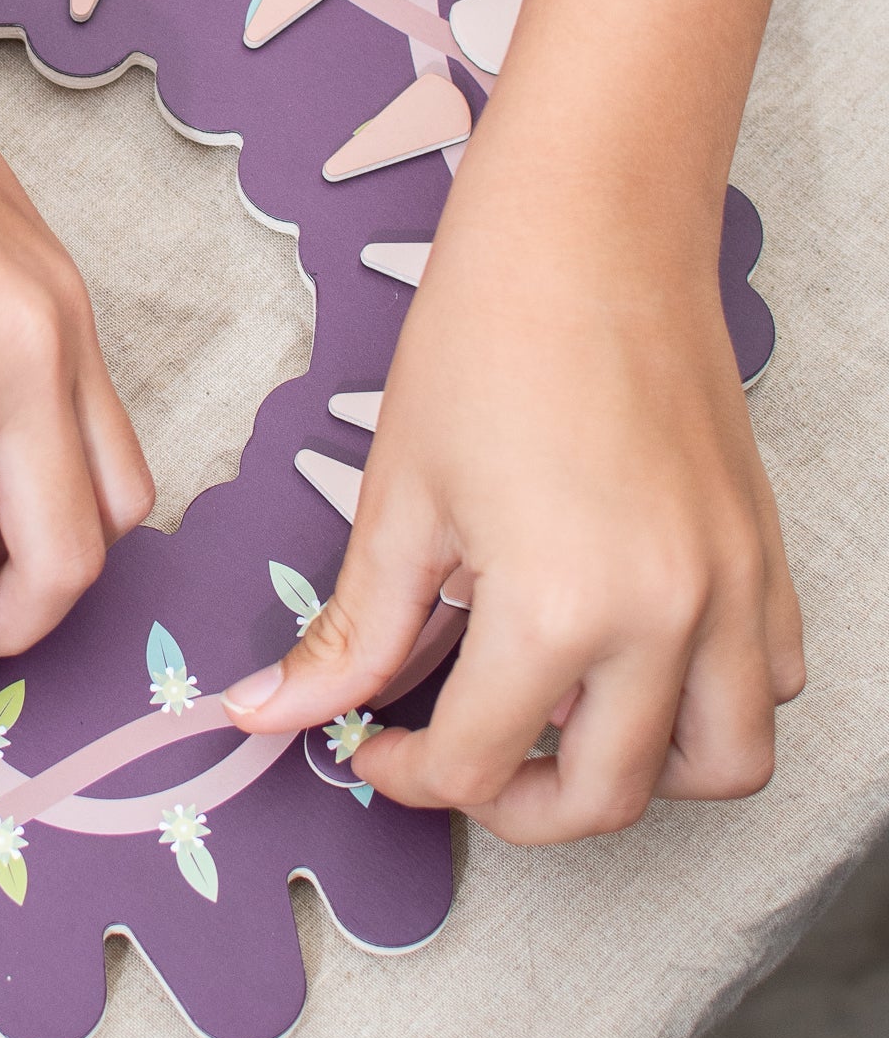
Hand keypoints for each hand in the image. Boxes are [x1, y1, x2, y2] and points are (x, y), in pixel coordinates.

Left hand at [221, 178, 804, 844]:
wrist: (585, 234)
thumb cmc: (484, 340)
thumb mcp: (399, 498)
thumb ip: (347, 631)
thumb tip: (267, 710)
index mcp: (562, 607)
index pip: (480, 762)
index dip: (406, 769)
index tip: (370, 744)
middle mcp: (670, 617)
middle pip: (603, 797)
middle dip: (511, 803)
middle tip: (451, 757)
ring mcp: (733, 588)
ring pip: (716, 764)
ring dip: (631, 773)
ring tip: (548, 720)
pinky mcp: (765, 553)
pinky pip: (769, 684)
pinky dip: (707, 707)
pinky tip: (626, 658)